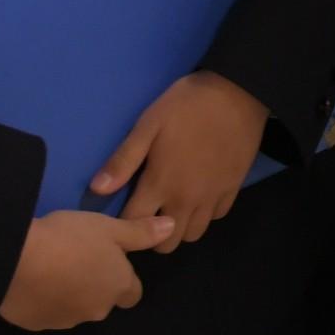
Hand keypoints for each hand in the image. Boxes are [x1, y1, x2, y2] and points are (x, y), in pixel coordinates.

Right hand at [0, 209, 169, 329]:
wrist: (14, 260)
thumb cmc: (70, 239)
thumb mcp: (109, 227)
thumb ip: (141, 232)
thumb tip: (172, 228)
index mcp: (118, 287)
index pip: (132, 293)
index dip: (124, 278)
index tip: (110, 261)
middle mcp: (96, 310)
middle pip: (104, 302)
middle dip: (96, 286)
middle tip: (79, 259)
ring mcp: (64, 322)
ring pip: (75, 309)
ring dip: (70, 294)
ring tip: (53, 267)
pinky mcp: (36, 326)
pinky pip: (47, 313)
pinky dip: (44, 301)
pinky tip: (33, 281)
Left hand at [95, 72, 267, 253]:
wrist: (238, 91)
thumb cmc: (187, 106)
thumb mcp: (148, 125)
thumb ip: (123, 160)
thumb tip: (97, 190)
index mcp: (161, 184)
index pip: (134, 225)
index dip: (123, 223)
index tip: (124, 210)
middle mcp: (186, 200)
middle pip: (166, 243)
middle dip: (152, 233)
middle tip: (150, 210)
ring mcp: (212, 197)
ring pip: (192, 235)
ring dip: (180, 226)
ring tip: (174, 205)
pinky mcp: (233, 189)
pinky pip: (216, 217)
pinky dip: (205, 213)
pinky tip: (200, 194)